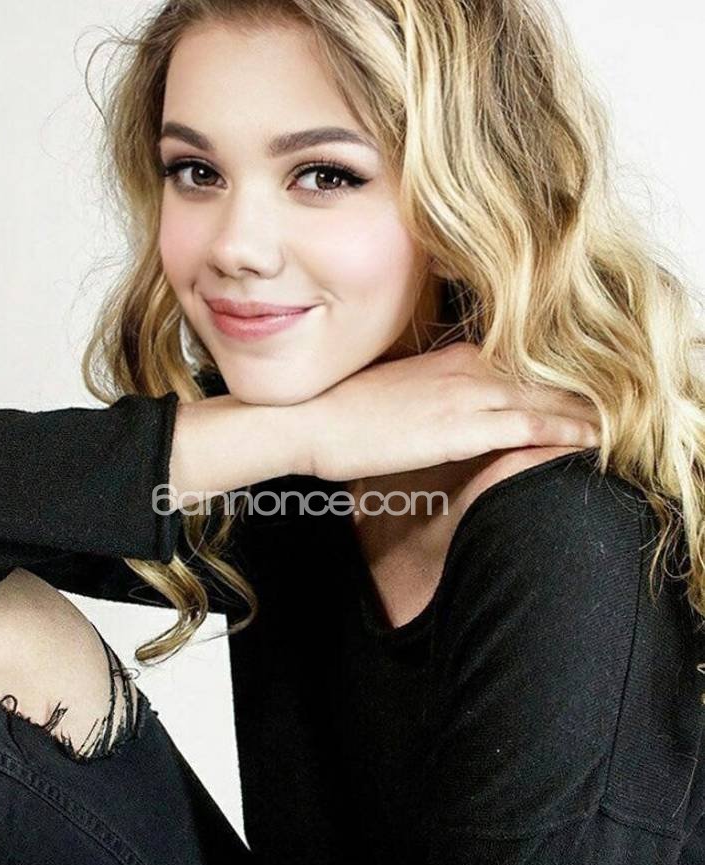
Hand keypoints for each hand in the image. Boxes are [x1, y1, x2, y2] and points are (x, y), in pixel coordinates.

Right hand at [300, 341, 600, 481]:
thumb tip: (439, 404)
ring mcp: (466, 394)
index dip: (558, 371)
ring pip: (548, 395)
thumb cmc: (339, 410)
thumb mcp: (391, 389)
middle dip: (585, 385)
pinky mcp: (461, 427)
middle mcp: (466, 367)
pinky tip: (595, 438)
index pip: (521, 359)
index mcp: (450, 357)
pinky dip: (569, 430)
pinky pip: (532, 425)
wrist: (308, 420)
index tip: (585, 382)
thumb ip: (428, 390)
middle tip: (624, 396)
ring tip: (625, 418)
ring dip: (589, 407)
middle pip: (544, 372)